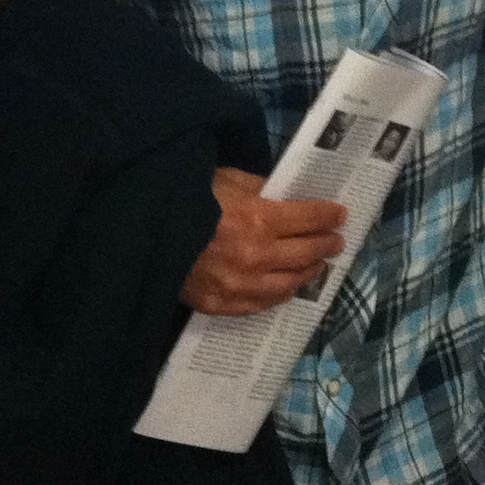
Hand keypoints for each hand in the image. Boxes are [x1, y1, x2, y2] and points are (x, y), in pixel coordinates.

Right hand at [180, 168, 347, 315]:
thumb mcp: (226, 180)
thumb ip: (259, 188)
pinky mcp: (222, 305)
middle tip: (336, 242)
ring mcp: (240, 285)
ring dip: (309, 273)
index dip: (328, 216)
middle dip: (326, 245)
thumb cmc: (185, 199)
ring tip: (317, 266)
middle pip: (306, 253)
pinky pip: (262, 304)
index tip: (341, 215)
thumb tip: (282, 194)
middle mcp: (257, 256)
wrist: (143, 236)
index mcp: (259, 219)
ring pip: (289, 284)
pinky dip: (280, 294)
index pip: (309, 219)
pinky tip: (288, 288)